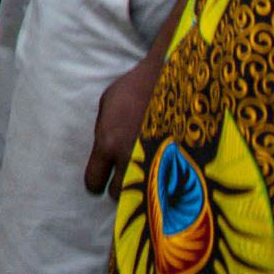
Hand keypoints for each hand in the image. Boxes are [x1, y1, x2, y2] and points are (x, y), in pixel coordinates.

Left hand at [85, 56, 160, 198]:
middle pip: (119, 193)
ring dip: (145, 189)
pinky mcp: (180, 163)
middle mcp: (129, 157)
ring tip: (150, 180)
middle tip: (129, 179)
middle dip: (122, 188)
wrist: (173, 79)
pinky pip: (170, 188)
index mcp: (108, 143)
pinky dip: (167, 188)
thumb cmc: (137, 86)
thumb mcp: (108, 102)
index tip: (100, 184)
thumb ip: (103, 129)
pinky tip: (169, 181)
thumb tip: (103, 149)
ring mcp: (156, 162)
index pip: (94, 180)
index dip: (97, 184)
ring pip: (146, 195)